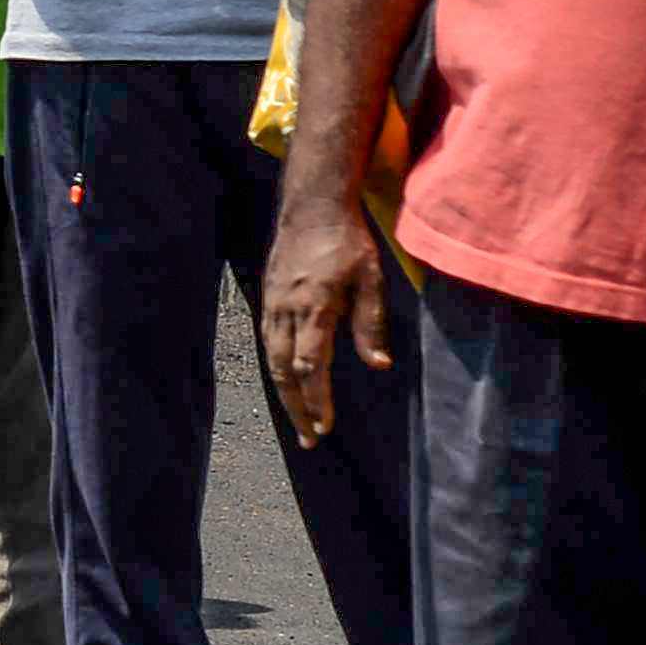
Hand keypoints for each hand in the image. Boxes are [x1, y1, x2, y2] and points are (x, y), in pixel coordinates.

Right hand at [255, 190, 391, 447]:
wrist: (312, 205)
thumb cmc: (347, 240)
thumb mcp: (371, 279)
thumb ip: (370, 324)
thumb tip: (378, 366)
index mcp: (313, 307)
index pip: (311, 365)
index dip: (317, 400)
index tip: (325, 425)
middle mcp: (286, 310)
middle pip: (284, 371)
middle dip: (296, 409)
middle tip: (310, 439)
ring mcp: (272, 304)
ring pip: (271, 360)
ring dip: (284, 394)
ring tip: (298, 420)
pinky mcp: (268, 299)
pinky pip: (267, 343)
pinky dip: (276, 370)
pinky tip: (287, 382)